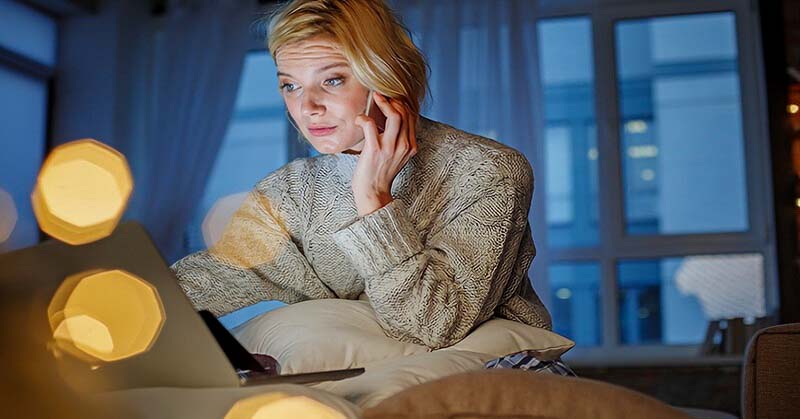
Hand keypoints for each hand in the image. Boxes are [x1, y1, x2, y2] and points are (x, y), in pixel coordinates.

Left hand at [352, 92, 416, 216]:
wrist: (372, 193)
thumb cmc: (379, 173)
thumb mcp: (395, 155)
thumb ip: (397, 139)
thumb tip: (388, 117)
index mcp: (410, 146)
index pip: (411, 117)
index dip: (401, 104)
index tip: (390, 98)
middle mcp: (404, 146)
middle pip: (405, 113)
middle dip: (393, 100)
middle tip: (380, 95)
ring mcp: (390, 148)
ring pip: (394, 115)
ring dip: (383, 103)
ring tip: (374, 99)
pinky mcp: (375, 150)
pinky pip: (371, 125)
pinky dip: (363, 118)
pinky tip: (359, 120)